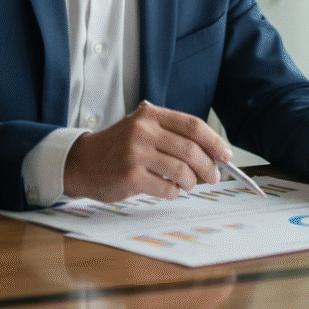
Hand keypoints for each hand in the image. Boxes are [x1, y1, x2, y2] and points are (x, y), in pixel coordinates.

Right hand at [63, 101, 233, 201]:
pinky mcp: (130, 176)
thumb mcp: (141, 129)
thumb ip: (170, 134)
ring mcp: (136, 153)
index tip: (226, 155)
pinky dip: (174, 193)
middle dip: (209, 167)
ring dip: (191, 182)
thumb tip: (211, 153)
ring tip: (189, 185)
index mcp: (150, 116)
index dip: (215, 141)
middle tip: (214, 177)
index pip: (193, 125)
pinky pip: (166, 188)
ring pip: (181, 171)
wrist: (82, 163)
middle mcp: (143, 131)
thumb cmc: (117, 148)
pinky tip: (169, 191)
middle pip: (191, 149)